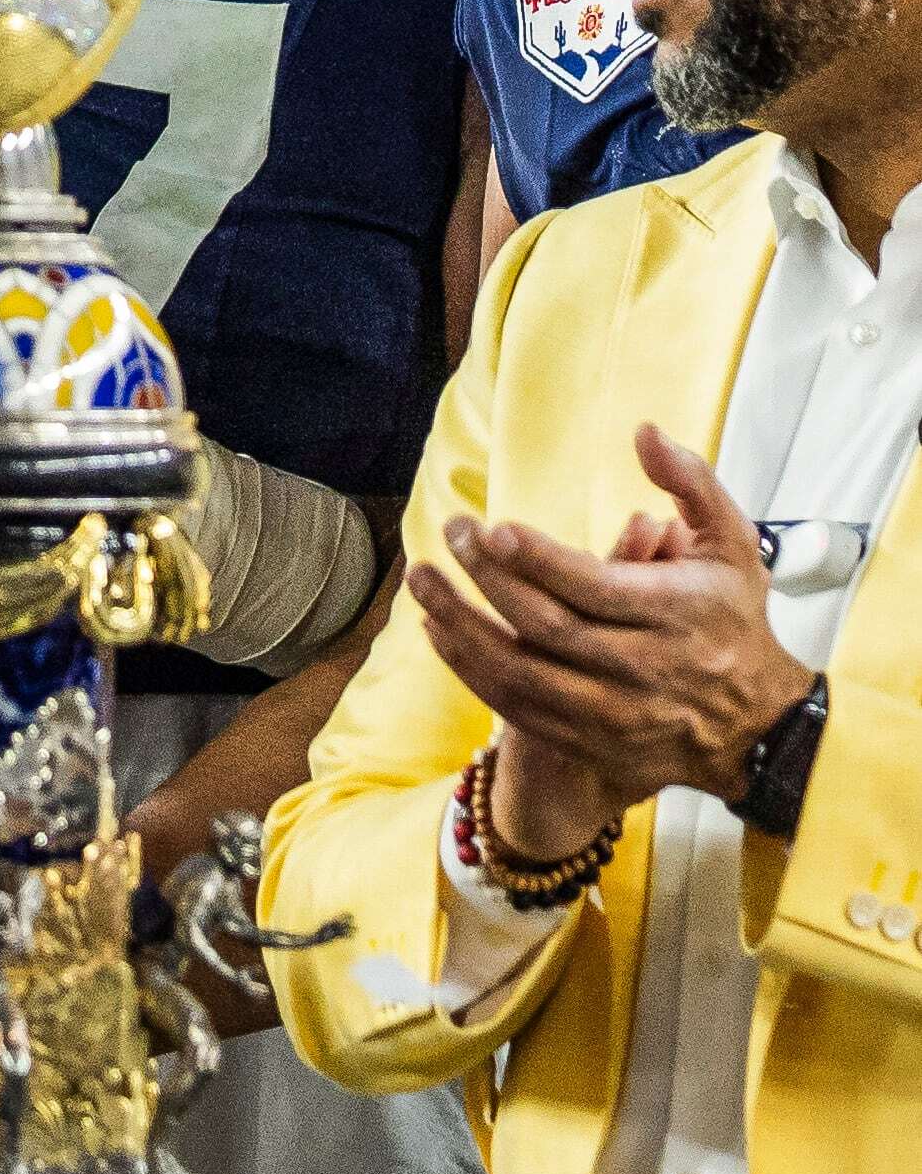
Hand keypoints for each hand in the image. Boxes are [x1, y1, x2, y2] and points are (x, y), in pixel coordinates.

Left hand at [405, 422, 814, 854]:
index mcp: (677, 613)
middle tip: (451, 531)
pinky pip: (516, 707)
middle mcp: (645, 667)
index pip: (594, 586)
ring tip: (420, 579)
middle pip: (548, 624)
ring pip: (521, 671)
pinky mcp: (590, 741)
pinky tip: (438, 630)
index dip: (537, 559)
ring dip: (460, 624)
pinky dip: (470, 669)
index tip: (491, 527)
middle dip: (488, 576)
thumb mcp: (733, 544)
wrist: (753, 720)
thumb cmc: (730, 616)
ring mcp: (615, 711)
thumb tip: (645, 432)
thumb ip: (692, 484)